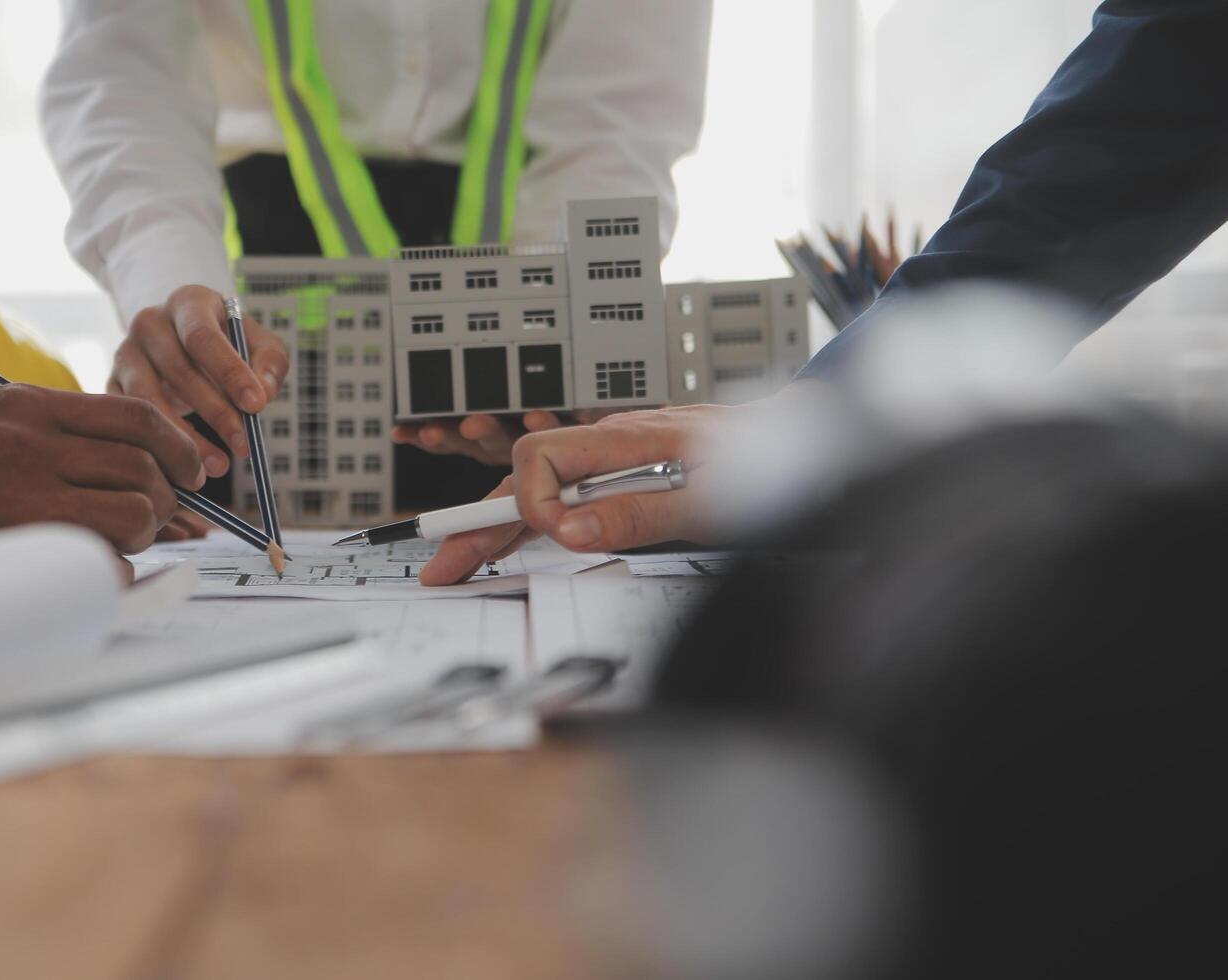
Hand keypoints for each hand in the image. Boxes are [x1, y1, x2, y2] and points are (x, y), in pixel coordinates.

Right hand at [0, 384, 205, 554]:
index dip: (179, 445)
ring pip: (135, 516)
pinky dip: (116, 568)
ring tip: (119, 533)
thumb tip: (157, 451)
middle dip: (164, 496)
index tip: (193, 469)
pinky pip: (107, 564)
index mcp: (28, 409)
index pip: (136, 418)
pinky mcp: (21, 551)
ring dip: (142, 532)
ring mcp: (22, 502)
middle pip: (144, 471)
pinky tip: (94, 560)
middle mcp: (26, 449)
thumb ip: (68, 423)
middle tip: (155, 510)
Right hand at [109, 285, 289, 478]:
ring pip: (148, 399)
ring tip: (217, 467)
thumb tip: (261, 393)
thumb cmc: (230, 344)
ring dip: (185, 437)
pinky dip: (158, 447)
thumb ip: (269, 364)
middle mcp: (149, 322)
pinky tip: (185, 468)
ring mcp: (125, 353)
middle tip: (243, 446)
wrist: (187, 343)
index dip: (230, 372)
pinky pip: (130, 419)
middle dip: (216, 412)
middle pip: (178, 370)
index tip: (257, 406)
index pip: (203, 336)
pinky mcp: (112, 385)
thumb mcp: (259, 344)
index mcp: (187, 302)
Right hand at [419, 405, 736, 584]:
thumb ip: (639, 514)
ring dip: (497, 524)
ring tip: (459, 561)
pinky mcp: (624, 475)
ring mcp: (615, 458)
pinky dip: (532, 521)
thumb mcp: (709, 500)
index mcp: (626, 439)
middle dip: (480, 520)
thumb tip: (573, 530)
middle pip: (526, 477)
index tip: (554, 538)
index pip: (543, 458)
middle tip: (444, 563)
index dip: (534, 502)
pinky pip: (567, 495)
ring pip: (540, 488)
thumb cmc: (766, 464)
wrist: (801, 441)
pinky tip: (509, 544)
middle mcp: (611, 443)